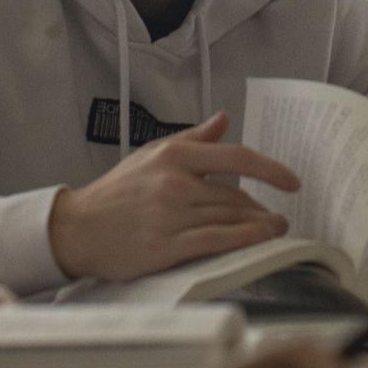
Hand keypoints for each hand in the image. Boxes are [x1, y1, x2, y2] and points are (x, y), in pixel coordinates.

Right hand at [48, 112, 299, 280]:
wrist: (76, 229)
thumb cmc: (116, 192)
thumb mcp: (151, 155)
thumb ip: (192, 138)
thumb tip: (224, 119)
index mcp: (173, 156)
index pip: (235, 157)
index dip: (270, 169)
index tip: (291, 181)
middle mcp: (174, 184)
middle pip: (235, 195)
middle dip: (261, 207)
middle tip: (276, 216)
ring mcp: (170, 216)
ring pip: (231, 218)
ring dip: (259, 225)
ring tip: (274, 229)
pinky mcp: (165, 247)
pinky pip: (217, 241)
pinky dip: (245, 240)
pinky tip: (261, 240)